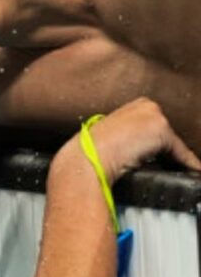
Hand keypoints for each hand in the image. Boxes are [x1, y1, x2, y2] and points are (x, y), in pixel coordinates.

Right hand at [81, 98, 200, 180]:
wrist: (86, 158)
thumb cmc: (90, 152)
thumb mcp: (109, 135)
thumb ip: (126, 134)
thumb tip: (139, 151)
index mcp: (131, 104)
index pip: (152, 122)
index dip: (154, 140)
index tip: (158, 154)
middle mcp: (145, 105)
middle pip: (164, 129)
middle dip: (164, 145)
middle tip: (165, 164)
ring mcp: (154, 116)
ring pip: (172, 141)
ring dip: (172, 155)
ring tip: (175, 168)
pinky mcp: (162, 131)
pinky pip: (181, 153)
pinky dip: (188, 164)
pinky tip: (194, 171)